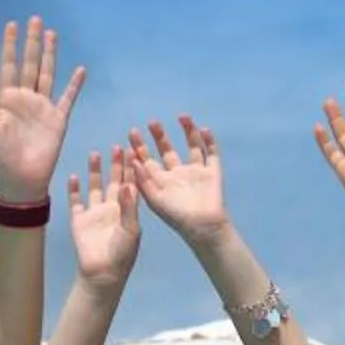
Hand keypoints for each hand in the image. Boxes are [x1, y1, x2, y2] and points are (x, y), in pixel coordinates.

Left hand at [0, 16, 85, 203]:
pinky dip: (74, 85)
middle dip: (32, 42)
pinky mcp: (58, 120)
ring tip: (52, 34)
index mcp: (6, 98)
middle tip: (35, 19)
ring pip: (47, 74)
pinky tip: (80, 70)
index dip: (9, 45)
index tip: (11, 24)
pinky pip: (67, 98)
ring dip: (50, 55)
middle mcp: (25, 98)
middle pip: (30, 63)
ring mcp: (42, 107)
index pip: (8, 65)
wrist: (19, 180)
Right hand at [67, 147, 140, 282]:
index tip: (134, 151)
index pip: (130, 184)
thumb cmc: (122, 254)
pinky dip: (74, 189)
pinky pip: (76, 200)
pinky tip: (74, 176)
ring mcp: (95, 213)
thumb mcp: (130, 230)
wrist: (102, 273)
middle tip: (117, 147)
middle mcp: (111, 208)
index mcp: (127, 210)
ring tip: (95, 154)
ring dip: (95, 171)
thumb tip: (127, 184)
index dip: (132, 168)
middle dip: (115, 165)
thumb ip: (128, 207)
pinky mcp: (79, 219)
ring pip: (95, 186)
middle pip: (113, 181)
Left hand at [130, 116, 229, 242]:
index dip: (140, 146)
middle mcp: (178, 175)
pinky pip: (211, 153)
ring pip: (192, 146)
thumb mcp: (154, 200)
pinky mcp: (212, 173)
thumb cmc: (176, 218)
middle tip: (152, 122)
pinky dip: (209, 141)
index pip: (148, 160)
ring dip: (188, 131)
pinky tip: (204, 129)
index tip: (132, 132)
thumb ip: (143, 180)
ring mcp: (196, 172)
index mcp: (162, 182)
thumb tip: (132, 159)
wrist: (204, 228)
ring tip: (182, 116)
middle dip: (160, 136)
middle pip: (167, 150)